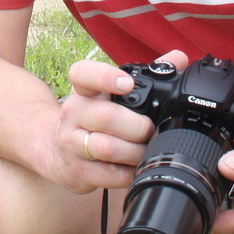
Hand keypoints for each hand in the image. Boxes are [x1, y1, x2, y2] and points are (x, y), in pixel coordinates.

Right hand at [44, 50, 188, 193]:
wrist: (54, 150)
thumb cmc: (92, 118)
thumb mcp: (109, 94)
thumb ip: (146, 75)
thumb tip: (179, 59)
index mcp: (84, 91)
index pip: (83, 75)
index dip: (105, 77)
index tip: (127, 84)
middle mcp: (73, 114)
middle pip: (106, 117)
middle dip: (137, 126)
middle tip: (150, 130)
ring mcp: (72, 143)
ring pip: (108, 148)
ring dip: (135, 152)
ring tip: (146, 150)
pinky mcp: (77, 171)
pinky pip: (109, 175)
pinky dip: (129, 173)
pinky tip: (135, 168)